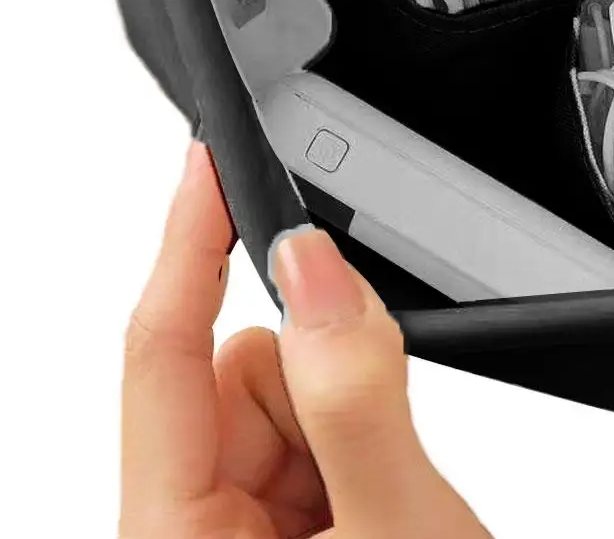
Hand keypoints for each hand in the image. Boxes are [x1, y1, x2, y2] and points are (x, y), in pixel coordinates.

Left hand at [120, 143, 490, 538]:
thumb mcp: (399, 530)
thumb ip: (354, 400)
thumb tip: (318, 271)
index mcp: (177, 537)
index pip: (162, 354)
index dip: (186, 244)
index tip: (210, 165)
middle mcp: (189, 525)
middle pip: (237, 368)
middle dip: (318, 377)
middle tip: (384, 442)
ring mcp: (232, 521)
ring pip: (280, 385)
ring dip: (343, 407)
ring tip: (390, 489)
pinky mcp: (273, 514)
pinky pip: (305, 412)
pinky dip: (350, 422)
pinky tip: (380, 487)